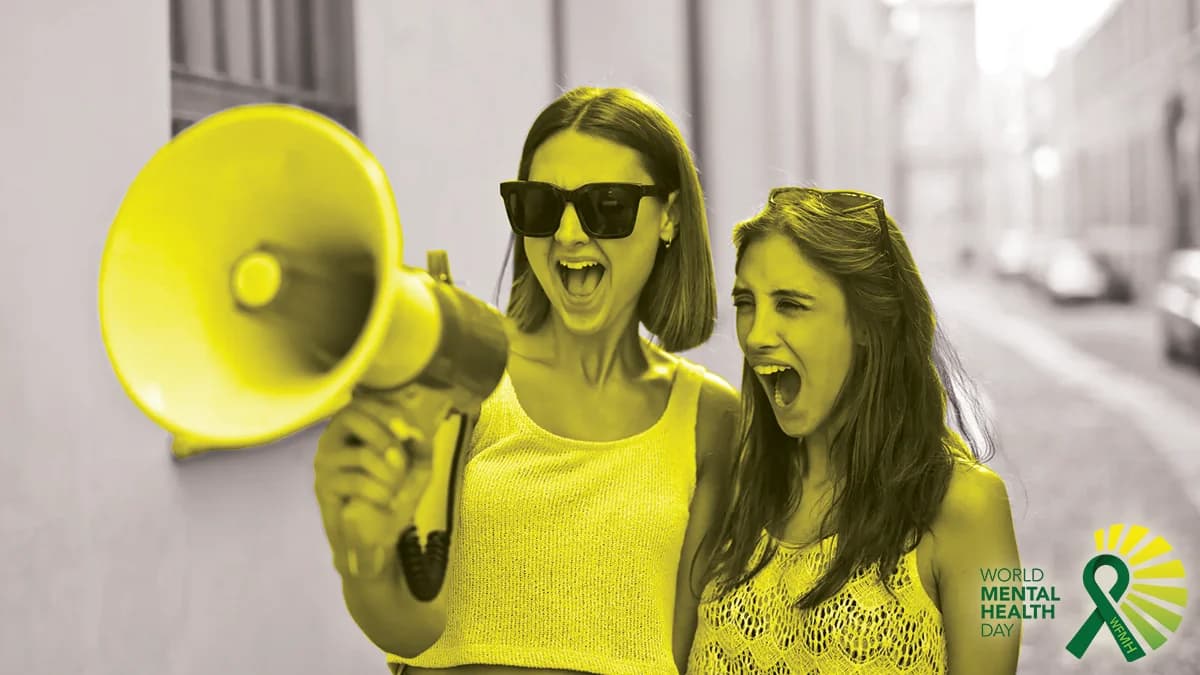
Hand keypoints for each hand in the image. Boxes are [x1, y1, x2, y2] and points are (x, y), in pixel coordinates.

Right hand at [314, 389, 437, 578]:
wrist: (380, 532)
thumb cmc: (398, 492)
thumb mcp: (418, 465)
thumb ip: (421, 445)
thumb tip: (415, 431)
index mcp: (353, 427)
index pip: (362, 403)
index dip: (385, 411)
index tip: (407, 429)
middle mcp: (333, 438)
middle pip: (352, 417)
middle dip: (386, 437)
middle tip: (402, 461)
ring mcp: (325, 462)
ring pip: (362, 454)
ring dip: (389, 472)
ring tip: (396, 488)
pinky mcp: (323, 487)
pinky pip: (357, 482)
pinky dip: (380, 491)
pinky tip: (387, 501)